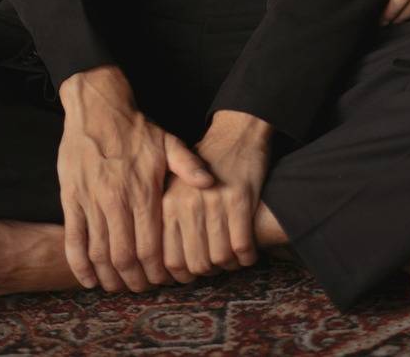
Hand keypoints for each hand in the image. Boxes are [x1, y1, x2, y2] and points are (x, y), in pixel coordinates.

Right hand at [57, 66, 213, 292]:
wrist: (97, 106)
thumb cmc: (136, 128)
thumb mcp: (168, 142)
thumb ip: (189, 166)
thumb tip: (210, 184)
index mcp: (143, 191)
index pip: (151, 248)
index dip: (155, 272)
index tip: (160, 281)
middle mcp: (116, 200)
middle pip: (124, 258)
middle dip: (134, 281)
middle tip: (140, 288)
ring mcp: (91, 201)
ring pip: (99, 253)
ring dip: (108, 278)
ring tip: (117, 286)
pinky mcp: (71, 198)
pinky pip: (73, 239)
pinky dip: (79, 265)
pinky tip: (88, 279)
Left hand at [162, 110, 271, 282]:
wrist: (236, 134)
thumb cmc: (205, 167)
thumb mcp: (176, 187)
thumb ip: (166, 221)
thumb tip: (161, 267)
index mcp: (169, 203)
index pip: (169, 260)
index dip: (183, 276)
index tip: (192, 276)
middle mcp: (188, 204)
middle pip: (196, 264)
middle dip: (209, 272)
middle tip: (216, 266)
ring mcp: (214, 202)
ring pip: (220, 258)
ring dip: (229, 265)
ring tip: (232, 258)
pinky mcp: (239, 199)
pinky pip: (243, 246)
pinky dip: (247, 256)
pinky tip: (247, 251)